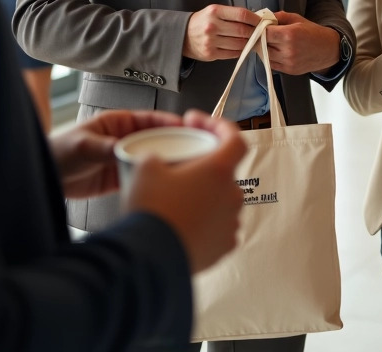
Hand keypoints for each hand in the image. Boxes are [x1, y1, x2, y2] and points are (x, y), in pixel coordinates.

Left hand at [50, 109, 183, 198]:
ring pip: (152, 158)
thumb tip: (125, 149)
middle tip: (192, 149)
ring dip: (166, 162)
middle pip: (156, 139)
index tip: (186, 126)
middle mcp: (125, 139)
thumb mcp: (83, 145)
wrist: (43, 176)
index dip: (169, 122)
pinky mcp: (121, 177)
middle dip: (174, 143)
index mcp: (118, 123)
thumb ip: (106, 147)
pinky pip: (142, 176)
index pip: (150, 119)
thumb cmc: (58, 150)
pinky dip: (154, 179)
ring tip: (184, 168)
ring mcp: (124, 158)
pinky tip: (165, 183)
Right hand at [124, 110, 246, 272]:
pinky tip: (183, 226)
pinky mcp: (223, 247)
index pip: (236, 139)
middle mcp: (232, 195)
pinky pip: (218, 228)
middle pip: (225, 174)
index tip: (200, 124)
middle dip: (204, 170)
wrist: (150, 258)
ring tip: (176, 204)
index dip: (219, 126)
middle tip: (178, 173)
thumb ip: (156, 157)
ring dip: (203, 199)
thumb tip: (155, 162)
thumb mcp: (145, 169)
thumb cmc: (152, 212)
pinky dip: (204, 224)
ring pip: (221, 202)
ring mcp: (230, 223)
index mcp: (219, 170)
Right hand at [182, 4, 262, 61]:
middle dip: (255, 32)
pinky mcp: (210, 54)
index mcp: (215, 11)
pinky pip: (233, 53)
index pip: (242, 14)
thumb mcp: (214, 11)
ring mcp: (211, 41)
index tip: (261, 22)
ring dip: (249, 43)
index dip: (255, 19)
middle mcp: (212, 26)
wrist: (182, 35)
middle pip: (242, 30)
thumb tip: (255, 19)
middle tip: (261, 33)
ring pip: (239, 44)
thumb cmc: (203, 21)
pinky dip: (240, 51)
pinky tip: (242, 47)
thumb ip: (232, 14)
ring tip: (253, 41)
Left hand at [265, 12, 340, 73]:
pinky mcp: (289, 70)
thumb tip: (262, 17)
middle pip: (261, 45)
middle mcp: (288, 50)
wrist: (329, 49)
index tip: (258, 27)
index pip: (264, 33)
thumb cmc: (313, 32)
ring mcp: (288, 62)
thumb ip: (279, 17)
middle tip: (261, 35)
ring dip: (263, 49)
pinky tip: (276, 51)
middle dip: (259, 39)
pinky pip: (271, 64)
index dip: (258, 30)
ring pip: (264, 56)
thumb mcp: (297, 19)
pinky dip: (270, 58)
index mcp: (290, 34)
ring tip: (269, 42)